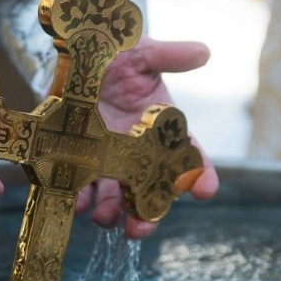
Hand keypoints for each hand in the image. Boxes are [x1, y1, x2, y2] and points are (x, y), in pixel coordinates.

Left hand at [76, 36, 218, 238]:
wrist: (75, 61)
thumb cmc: (117, 58)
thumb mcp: (142, 53)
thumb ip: (168, 55)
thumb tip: (203, 52)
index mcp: (162, 131)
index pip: (189, 158)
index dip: (201, 175)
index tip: (205, 190)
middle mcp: (138, 153)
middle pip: (150, 192)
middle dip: (148, 214)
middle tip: (141, 228)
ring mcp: (108, 161)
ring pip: (116, 198)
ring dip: (113, 213)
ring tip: (106, 218)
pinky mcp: (78, 162)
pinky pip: (80, 188)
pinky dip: (79, 199)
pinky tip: (77, 203)